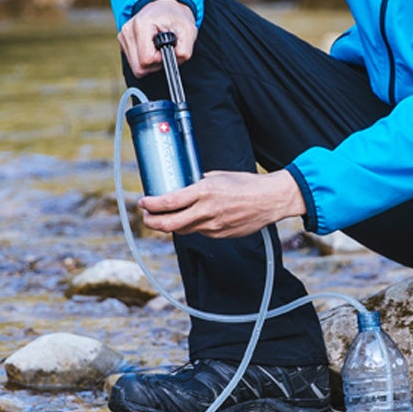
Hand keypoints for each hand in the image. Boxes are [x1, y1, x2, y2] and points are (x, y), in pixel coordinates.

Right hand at [119, 0, 196, 76]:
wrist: (166, 7)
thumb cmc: (176, 18)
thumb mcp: (188, 31)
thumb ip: (184, 50)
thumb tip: (175, 60)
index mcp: (142, 25)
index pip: (147, 59)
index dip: (160, 60)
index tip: (168, 49)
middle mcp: (128, 30)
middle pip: (139, 67)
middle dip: (155, 64)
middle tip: (164, 51)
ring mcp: (123, 36)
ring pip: (136, 67)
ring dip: (151, 63)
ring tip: (159, 48)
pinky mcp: (123, 42)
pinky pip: (134, 63)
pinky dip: (145, 60)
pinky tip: (152, 47)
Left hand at [141, 169, 305, 239]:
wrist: (269, 200)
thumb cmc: (245, 184)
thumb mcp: (218, 177)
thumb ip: (198, 184)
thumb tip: (183, 186)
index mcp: (204, 192)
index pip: (169, 202)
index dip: (151, 205)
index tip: (143, 203)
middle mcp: (206, 211)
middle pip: (170, 224)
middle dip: (153, 222)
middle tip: (146, 217)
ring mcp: (213, 226)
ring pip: (183, 230)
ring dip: (171, 224)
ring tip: (164, 218)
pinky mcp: (219, 235)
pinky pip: (199, 232)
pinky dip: (191, 226)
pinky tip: (192, 218)